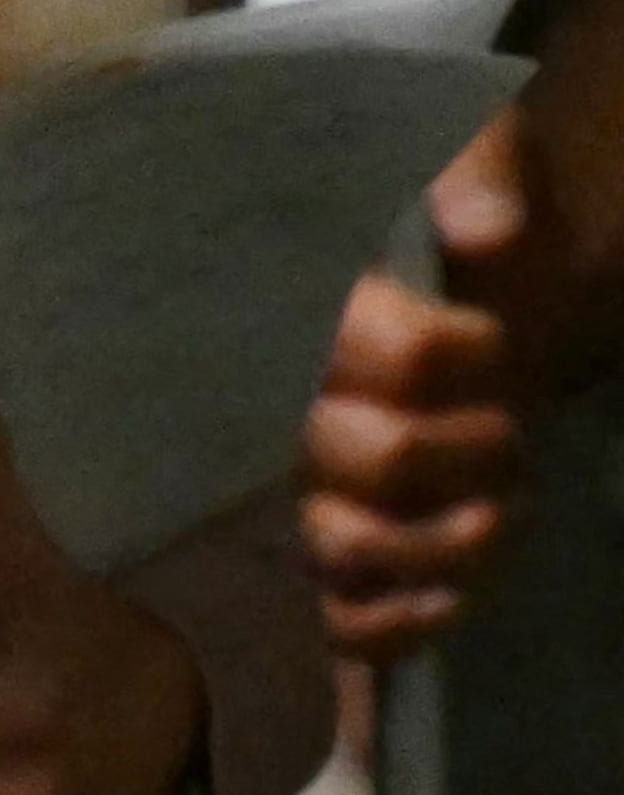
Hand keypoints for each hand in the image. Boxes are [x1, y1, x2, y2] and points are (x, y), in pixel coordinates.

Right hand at [297, 108, 611, 656]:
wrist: (465, 308)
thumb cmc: (464, 241)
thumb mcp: (478, 170)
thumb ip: (482, 174)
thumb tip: (483, 232)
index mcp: (308, 307)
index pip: (395, 355)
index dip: (466, 357)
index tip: (490, 341)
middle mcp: (286, 406)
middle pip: (375, 458)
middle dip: (476, 451)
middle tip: (509, 428)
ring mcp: (303, 493)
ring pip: (350, 548)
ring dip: (452, 543)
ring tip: (500, 509)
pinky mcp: (331, 569)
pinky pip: (343, 623)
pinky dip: (406, 624)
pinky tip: (455, 590)